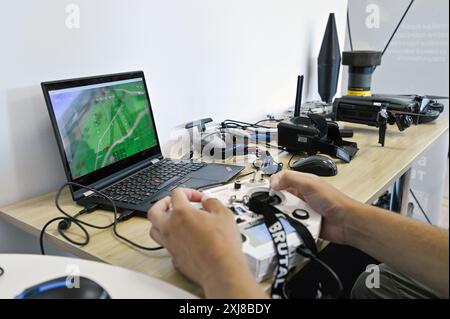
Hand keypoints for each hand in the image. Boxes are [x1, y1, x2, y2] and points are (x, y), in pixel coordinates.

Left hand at [148, 188, 266, 298]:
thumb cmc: (223, 244)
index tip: (198, 198)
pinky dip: (170, 240)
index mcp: (181, 213)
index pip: (176, 194)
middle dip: (162, 203)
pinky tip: (180, 239)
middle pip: (154, 211)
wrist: (221, 268)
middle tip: (171, 203)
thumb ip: (212, 202)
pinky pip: (165, 245)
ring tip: (170, 220)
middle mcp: (170, 228)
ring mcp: (170, 244)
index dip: (189, 192)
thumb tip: (207, 201)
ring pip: (153, 230)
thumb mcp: (224, 214)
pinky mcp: (173, 258)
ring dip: (160, 222)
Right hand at [270, 171, 359, 243]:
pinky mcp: (303, 223)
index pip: (281, 180)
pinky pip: (290, 224)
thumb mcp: (310, 184)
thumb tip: (273, 181)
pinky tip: (295, 224)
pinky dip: (291, 224)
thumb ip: (290, 179)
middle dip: (277, 203)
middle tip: (278, 206)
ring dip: (286, 215)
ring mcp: (302, 210)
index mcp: (303, 183)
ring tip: (291, 215)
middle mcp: (301, 196)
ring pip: (284, 212)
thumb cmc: (334, 201)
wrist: (346, 223)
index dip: (273, 185)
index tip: (268, 192)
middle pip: (280, 198)